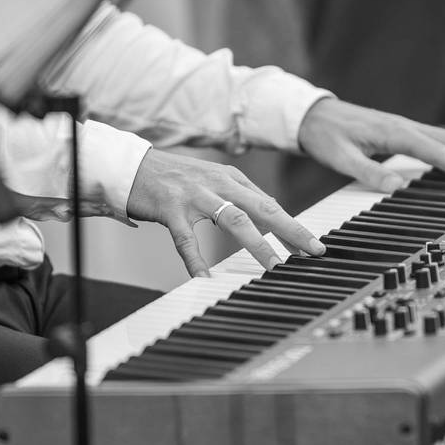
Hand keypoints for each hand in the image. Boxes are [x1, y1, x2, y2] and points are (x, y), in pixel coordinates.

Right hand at [127, 149, 325, 277]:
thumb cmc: (175, 177)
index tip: (313, 246)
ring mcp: (195, 196)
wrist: (132, 166)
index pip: (270, 205)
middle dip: (291, 230)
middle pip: (263, 208)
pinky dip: (196, 261)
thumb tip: (272, 210)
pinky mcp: (171, 208)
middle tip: (311, 251)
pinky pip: (187, 239)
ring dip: (257, 244)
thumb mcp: (214, 179)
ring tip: (273, 267)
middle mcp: (218, 184)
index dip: (293, 226)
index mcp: (232, 178)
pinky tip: (204, 278)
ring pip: (234, 220)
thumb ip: (241, 195)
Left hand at [297, 98, 444, 191]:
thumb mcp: (341, 157)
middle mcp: (404, 126)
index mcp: (395, 132)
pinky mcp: (400, 131)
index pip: (436, 151)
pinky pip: (435, 139)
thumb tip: (396, 187)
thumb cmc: (325, 136)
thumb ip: (368, 172)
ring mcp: (404, 127)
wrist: (311, 115)